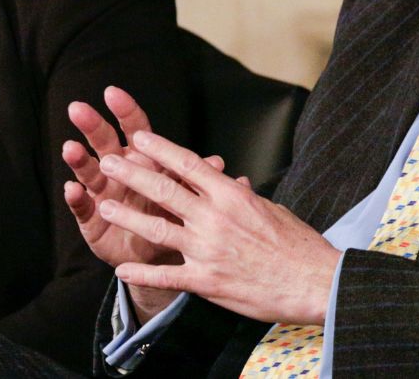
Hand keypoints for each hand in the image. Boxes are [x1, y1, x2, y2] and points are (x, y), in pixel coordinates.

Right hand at [63, 85, 212, 318]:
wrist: (163, 254)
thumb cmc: (176, 215)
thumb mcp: (188, 196)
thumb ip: (199, 178)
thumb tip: (218, 162)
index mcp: (144, 160)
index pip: (135, 130)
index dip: (125, 112)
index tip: (112, 93)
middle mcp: (120, 172)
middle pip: (105, 144)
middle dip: (92, 126)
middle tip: (77, 109)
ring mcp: (103, 194)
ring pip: (89, 172)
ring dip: (80, 160)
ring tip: (71, 149)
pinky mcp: (92, 220)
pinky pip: (83, 207)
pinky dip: (77, 198)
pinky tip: (73, 189)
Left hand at [97, 130, 341, 325]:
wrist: (314, 281)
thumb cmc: (299, 245)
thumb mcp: (271, 209)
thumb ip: (243, 197)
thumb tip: (230, 185)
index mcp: (232, 195)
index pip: (188, 163)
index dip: (159, 148)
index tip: (138, 137)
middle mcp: (215, 218)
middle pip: (164, 189)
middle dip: (132, 173)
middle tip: (108, 161)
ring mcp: (208, 249)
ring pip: (157, 227)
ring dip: (127, 216)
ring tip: (103, 206)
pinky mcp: (206, 281)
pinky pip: (167, 275)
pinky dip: (142, 272)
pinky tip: (122, 270)